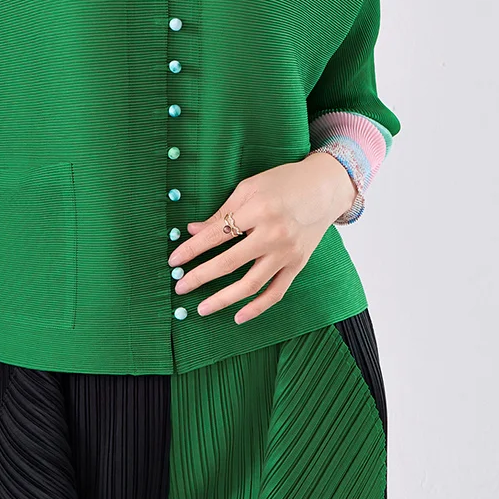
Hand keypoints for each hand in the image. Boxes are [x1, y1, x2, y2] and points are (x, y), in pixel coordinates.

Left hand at [166, 151, 359, 324]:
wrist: (325, 187)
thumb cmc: (284, 182)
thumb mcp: (249, 188)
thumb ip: (221, 212)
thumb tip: (192, 231)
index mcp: (258, 210)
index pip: (216, 235)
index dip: (192, 249)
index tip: (174, 261)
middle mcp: (274, 234)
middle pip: (229, 263)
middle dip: (200, 277)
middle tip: (180, 287)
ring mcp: (288, 252)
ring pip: (251, 284)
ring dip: (224, 299)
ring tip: (203, 308)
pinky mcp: (298, 264)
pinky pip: (276, 292)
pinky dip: (257, 308)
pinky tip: (239, 316)